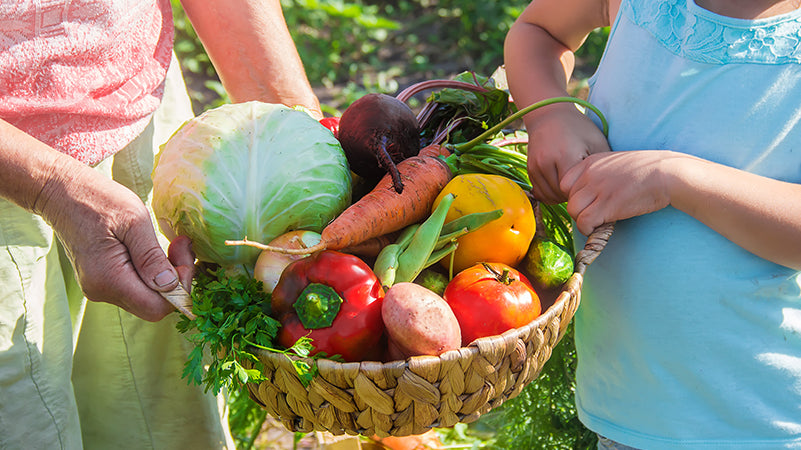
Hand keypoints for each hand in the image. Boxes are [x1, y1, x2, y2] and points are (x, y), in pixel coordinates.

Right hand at [36, 163, 189, 320]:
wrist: (62, 193)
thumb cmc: (98, 200)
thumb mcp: (134, 221)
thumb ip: (151, 257)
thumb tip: (169, 286)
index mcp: (109, 280)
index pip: (157, 308)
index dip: (180, 288)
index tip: (183, 254)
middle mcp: (102, 291)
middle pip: (154, 305)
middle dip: (177, 280)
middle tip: (181, 245)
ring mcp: (100, 288)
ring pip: (147, 297)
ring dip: (166, 275)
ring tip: (171, 244)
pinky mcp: (103, 280)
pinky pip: (137, 287)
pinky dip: (152, 272)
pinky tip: (155, 249)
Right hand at [525, 104, 610, 203]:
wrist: (549, 114)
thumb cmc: (578, 127)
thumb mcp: (597, 142)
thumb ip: (603, 166)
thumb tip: (611, 187)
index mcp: (565, 156)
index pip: (575, 190)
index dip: (586, 192)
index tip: (594, 186)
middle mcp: (546, 163)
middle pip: (562, 195)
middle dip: (574, 195)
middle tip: (585, 187)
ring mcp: (535, 167)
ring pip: (550, 196)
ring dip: (562, 197)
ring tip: (574, 187)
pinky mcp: (530, 170)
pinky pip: (540, 192)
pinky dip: (551, 194)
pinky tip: (562, 187)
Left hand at [559, 150, 680, 234]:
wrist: (667, 173)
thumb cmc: (647, 169)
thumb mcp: (615, 162)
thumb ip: (599, 173)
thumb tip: (589, 192)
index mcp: (590, 162)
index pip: (564, 182)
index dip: (573, 195)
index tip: (587, 202)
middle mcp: (589, 174)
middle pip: (568, 199)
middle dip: (580, 210)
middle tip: (595, 214)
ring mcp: (597, 189)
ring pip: (573, 211)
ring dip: (583, 220)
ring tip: (598, 221)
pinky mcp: (606, 206)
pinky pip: (584, 223)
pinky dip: (589, 229)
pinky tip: (601, 227)